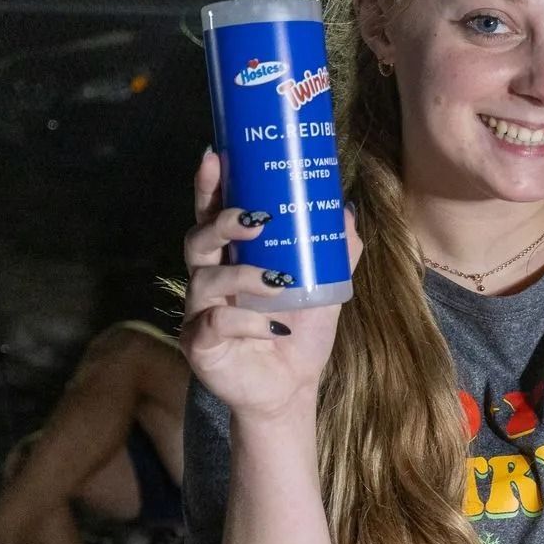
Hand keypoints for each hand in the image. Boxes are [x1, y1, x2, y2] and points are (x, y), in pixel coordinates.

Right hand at [178, 148, 361, 421]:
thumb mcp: (325, 287)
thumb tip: (345, 210)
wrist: (292, 389)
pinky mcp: (199, 344)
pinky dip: (246, 321)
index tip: (217, 155)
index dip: (210, 185)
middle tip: (254, 219)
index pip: (213, 213)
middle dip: (221, 222)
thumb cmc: (300, 332)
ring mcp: (200, 311)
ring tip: (278, 282)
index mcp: (233, 258)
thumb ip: (335, 251)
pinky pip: (215, 323)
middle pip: (198, 238)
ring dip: (244, 276)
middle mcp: (209, 279)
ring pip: (205, 279)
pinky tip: (272, 326)